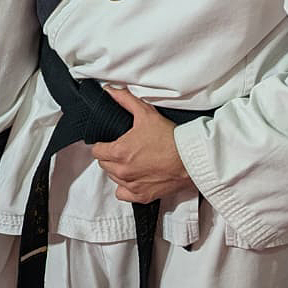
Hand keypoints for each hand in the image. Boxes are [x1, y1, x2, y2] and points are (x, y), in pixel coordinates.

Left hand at [91, 86, 195, 203]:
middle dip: (110, 156)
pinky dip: (126, 187)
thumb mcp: (146, 113)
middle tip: (123, 149)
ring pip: (113, 178)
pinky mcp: (142, 195)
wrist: (190, 159)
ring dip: (118, 170)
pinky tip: (134, 178)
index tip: (110, 142)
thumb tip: (110, 91)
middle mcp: (123, 170)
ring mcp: (132, 185)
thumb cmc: (170, 138)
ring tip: (131, 161)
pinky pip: (123, 194)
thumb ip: (125, 100)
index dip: (102, 145)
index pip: (97, 151)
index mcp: (119, 151)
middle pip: (104, 164)